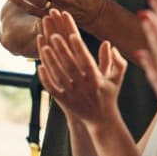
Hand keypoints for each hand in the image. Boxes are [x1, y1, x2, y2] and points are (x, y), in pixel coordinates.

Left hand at [36, 10, 126, 124]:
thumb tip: (109, 43)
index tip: (72, 35)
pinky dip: (46, 79)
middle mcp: (84, 87)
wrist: (102, 120)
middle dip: (63, 50)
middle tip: (54, 35)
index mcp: (97, 80)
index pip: (87, 61)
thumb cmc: (109, 96)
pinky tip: (39, 67)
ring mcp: (73, 95)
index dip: (80, 49)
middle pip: (71, 66)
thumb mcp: (116, 79)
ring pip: (59, 76)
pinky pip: (52, 89)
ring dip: (52, 62)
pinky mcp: (64, 102)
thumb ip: (117, 61)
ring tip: (45, 47)